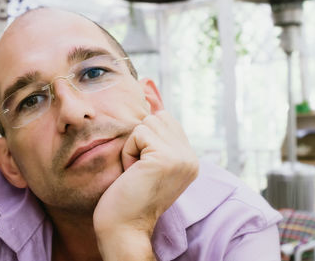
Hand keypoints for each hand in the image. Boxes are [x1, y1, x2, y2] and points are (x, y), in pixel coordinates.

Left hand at [93, 110, 198, 259]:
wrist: (123, 227)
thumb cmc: (128, 195)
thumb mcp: (146, 159)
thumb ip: (154, 132)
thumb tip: (149, 89)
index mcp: (189, 159)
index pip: (166, 120)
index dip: (146, 133)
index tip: (142, 160)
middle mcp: (191, 158)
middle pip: (157, 117)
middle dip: (139, 140)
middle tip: (138, 169)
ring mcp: (181, 158)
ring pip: (147, 123)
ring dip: (133, 146)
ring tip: (136, 171)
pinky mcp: (166, 158)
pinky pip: (138, 134)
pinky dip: (129, 152)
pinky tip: (133, 173)